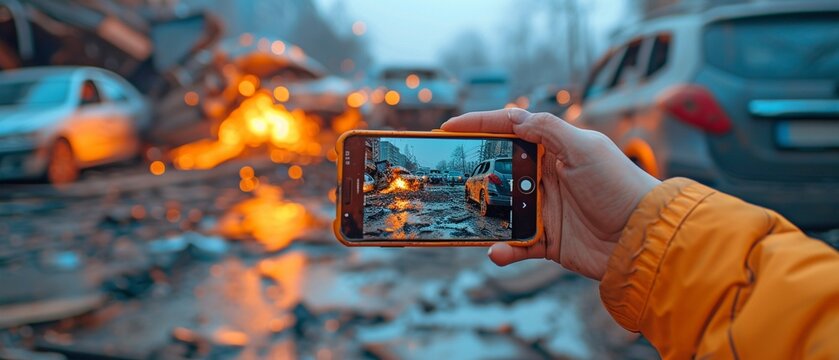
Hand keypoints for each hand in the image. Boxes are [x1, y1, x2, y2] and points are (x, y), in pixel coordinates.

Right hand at [441, 109, 659, 279]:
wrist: (645, 237)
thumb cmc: (620, 186)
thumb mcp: (585, 149)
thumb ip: (547, 129)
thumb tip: (512, 114)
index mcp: (555, 150)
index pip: (510, 131)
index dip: (478, 126)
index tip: (448, 128)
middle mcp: (547, 178)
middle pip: (500, 171)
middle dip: (474, 174)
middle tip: (448, 176)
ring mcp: (546, 210)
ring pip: (503, 211)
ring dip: (485, 216)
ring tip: (468, 217)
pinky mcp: (548, 240)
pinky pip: (517, 245)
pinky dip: (504, 251)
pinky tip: (496, 252)